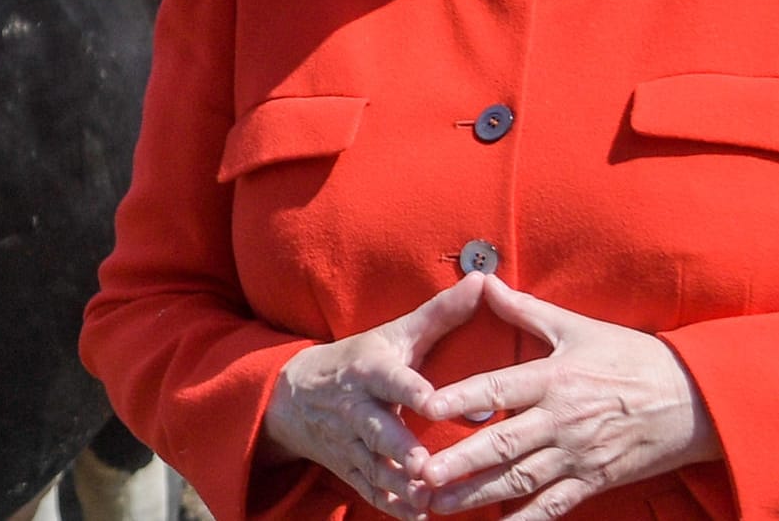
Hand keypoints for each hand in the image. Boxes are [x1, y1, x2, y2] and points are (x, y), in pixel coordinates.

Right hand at [260, 272, 485, 519]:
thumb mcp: (395, 333)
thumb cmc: (360, 358)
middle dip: (397, 447)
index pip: (391, 378)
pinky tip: (418, 515)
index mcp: (371, 370)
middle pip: (376, 429)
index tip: (432, 401)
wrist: (294, 395)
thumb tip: (484, 281)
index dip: (410, 389)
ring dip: (399, 484)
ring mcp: (350, 441)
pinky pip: (369, 490)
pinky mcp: (350, 467)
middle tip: (422, 464)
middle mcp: (356, 407)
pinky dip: (392, 506)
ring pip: (374, 466)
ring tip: (427, 498)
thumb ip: (441, 314)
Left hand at [416, 276, 720, 518]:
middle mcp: (561, 420)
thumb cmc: (632, 356)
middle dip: (460, 461)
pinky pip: (554, 506)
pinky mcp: (595, 480)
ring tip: (439, 504)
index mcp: (553, 378)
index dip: (461, 398)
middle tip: (423, 473)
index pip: (498, 389)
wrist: (694, 398)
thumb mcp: (577, 327)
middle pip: (502, 443)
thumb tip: (482, 281)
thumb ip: (524, 309)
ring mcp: (578, 455)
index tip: (426, 407)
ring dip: (478, 495)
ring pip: (520, 480)